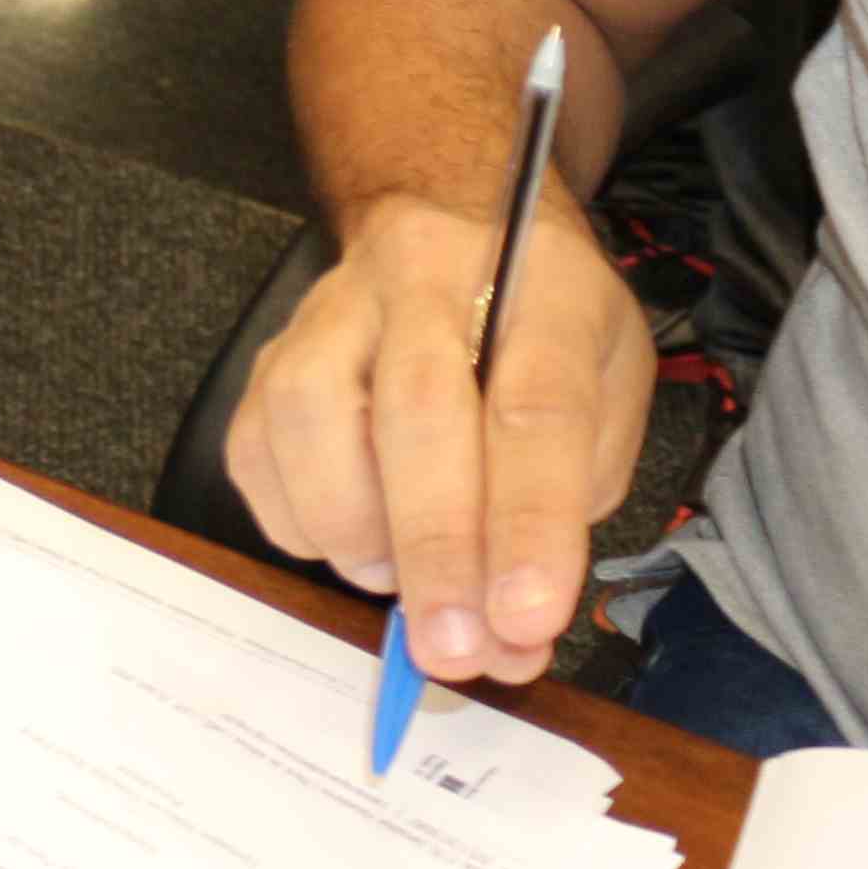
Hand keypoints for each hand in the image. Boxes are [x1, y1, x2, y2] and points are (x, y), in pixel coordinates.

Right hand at [224, 188, 650, 686]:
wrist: (447, 217)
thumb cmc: (538, 322)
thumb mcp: (610, 383)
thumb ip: (574, 498)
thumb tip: (512, 628)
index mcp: (538, 290)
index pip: (535, 408)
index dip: (530, 522)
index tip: (527, 620)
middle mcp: (422, 284)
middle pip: (416, 415)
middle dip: (436, 551)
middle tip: (454, 651)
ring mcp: (328, 315)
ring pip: (311, 423)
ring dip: (359, 536)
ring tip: (405, 586)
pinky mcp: (267, 358)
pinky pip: (257, 454)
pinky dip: (302, 524)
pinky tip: (355, 542)